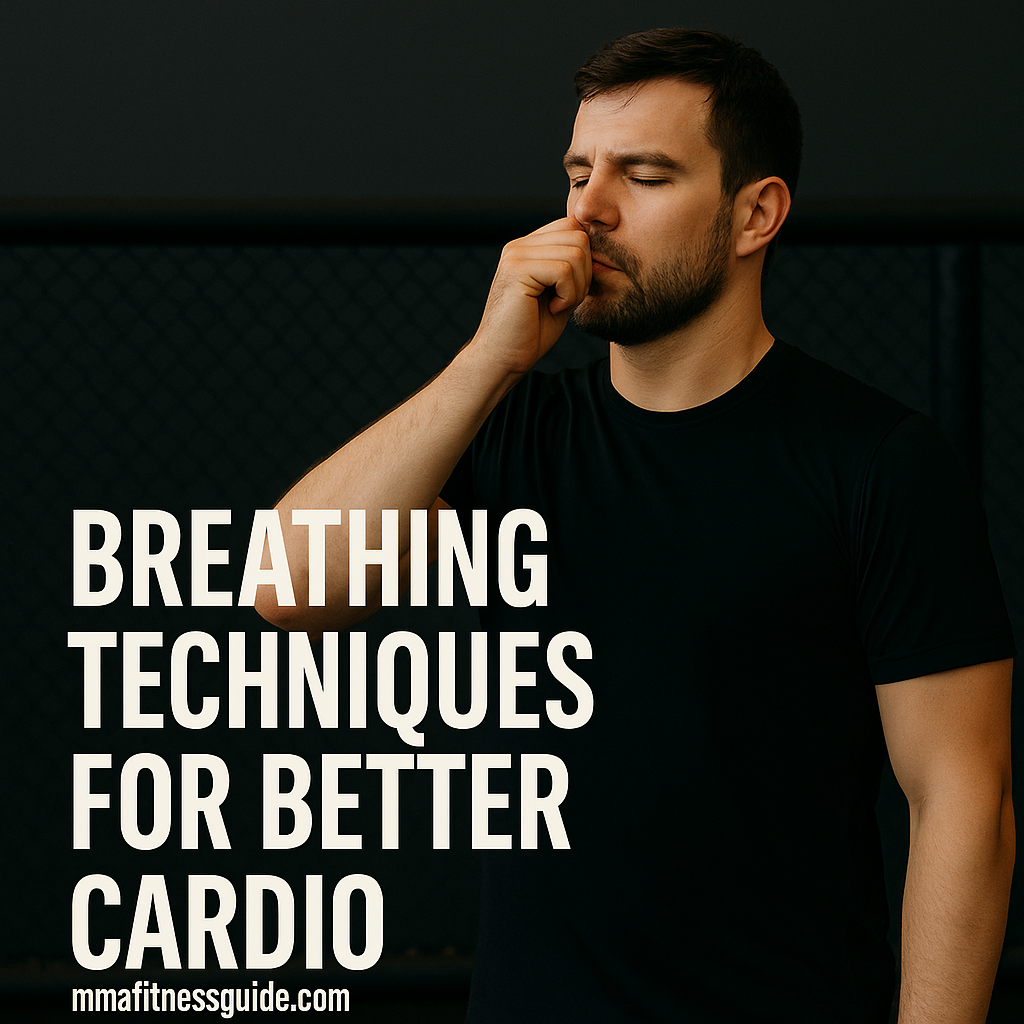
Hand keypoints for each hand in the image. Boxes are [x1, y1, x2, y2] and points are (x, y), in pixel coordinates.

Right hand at [470, 216, 591, 374]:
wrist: (503, 359)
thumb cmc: (531, 333)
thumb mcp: (560, 294)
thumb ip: (573, 270)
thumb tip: (601, 252)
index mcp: (528, 248)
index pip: (572, 227)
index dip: (584, 259)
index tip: (572, 290)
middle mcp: (519, 246)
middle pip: (578, 235)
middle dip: (585, 272)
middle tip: (568, 299)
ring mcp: (516, 255)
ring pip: (575, 252)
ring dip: (577, 286)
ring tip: (559, 305)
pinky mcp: (517, 270)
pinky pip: (564, 270)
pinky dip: (568, 294)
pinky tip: (553, 308)